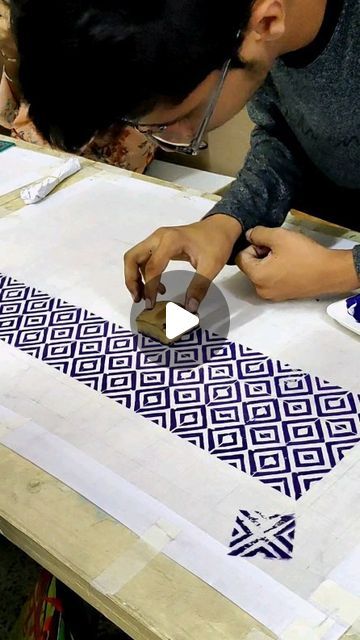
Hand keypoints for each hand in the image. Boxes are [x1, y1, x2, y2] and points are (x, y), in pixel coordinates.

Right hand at [124, 214, 241, 311]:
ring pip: (135, 257)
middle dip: (131, 280)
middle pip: (132, 257)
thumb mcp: (212, 266)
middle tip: (139, 298)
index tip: (151, 304)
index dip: (150, 287)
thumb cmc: (217, 243)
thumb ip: (199, 287)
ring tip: (144, 296)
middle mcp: (159, 237)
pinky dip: (144, 274)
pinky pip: (143, 258)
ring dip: (135, 277)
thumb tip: (189, 309)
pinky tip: (158, 288)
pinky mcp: (159, 243)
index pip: (153, 266)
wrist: (220, 228)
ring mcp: (157, 239)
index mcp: (171, 240)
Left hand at [236, 226, 358, 300]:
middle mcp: (260, 289)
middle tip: (278, 248)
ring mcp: (271, 295)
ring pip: (260, 273)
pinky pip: (270, 280)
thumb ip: (258, 233)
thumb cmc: (305, 256)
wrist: (330, 273)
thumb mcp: (279, 236)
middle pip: (249, 266)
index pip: (240, 257)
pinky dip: (275, 271)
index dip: (252, 246)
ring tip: (285, 256)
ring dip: (268, 262)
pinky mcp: (281, 296)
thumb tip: (248, 235)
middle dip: (260, 254)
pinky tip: (290, 264)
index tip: (268, 243)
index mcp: (257, 276)